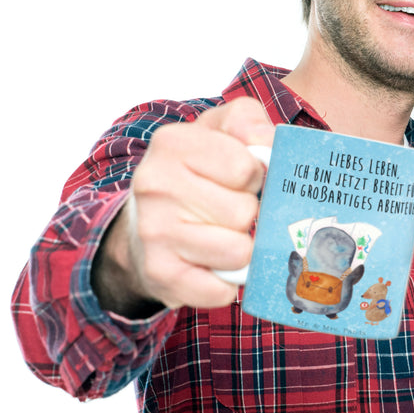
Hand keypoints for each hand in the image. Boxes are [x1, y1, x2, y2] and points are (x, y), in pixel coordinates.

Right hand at [92, 97, 273, 314]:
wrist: (145, 222)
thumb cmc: (198, 171)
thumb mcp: (222, 129)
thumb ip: (249, 122)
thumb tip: (269, 144)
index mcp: (173, 143)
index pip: (247, 168)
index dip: (254, 177)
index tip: (237, 178)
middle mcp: (155, 185)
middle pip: (245, 212)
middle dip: (247, 213)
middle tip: (226, 208)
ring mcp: (153, 231)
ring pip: (239, 252)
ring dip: (240, 248)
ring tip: (220, 234)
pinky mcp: (159, 273)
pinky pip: (221, 290)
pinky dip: (226, 282)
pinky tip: (211, 264)